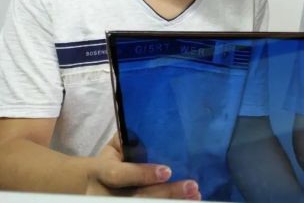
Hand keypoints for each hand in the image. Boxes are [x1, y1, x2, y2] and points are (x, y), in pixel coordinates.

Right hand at [85, 133, 200, 199]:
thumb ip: (128, 139)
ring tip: (195, 194)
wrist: (93, 184)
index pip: (119, 175)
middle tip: (191, 186)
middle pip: (136, 198)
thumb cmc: (112, 159)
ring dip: (172, 201)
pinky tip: (190, 200)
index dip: (142, 174)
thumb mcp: (114, 147)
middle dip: (165, 193)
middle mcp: (105, 194)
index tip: (167, 171)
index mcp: (101, 172)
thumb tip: (149, 124)